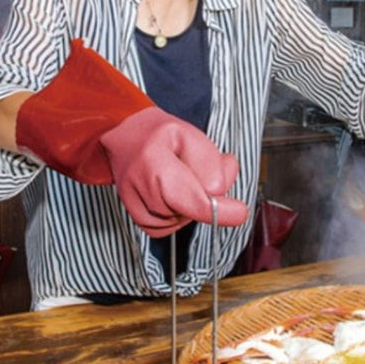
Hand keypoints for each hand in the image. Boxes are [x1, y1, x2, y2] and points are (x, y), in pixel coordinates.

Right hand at [99, 106, 248, 235]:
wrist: (125, 136)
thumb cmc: (159, 135)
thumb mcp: (192, 136)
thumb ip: (212, 163)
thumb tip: (219, 191)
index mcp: (154, 161)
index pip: (193, 199)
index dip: (219, 209)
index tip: (239, 213)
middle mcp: (140, 186)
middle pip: (192, 210)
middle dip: (206, 195)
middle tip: (198, 171)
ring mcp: (135, 204)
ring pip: (184, 220)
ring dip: (191, 204)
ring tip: (181, 178)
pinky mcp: (138, 218)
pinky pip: (171, 227)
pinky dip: (178, 215)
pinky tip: (173, 195)